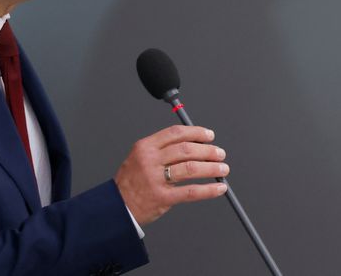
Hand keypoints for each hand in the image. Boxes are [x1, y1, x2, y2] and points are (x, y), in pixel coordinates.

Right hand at [114, 125, 229, 225]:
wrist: (117, 207)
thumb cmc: (131, 182)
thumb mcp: (140, 157)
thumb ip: (162, 149)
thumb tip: (194, 144)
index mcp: (145, 146)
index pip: (175, 133)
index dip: (196, 132)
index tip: (209, 135)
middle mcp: (150, 160)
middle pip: (186, 149)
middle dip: (208, 150)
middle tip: (219, 153)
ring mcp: (155, 179)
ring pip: (191, 168)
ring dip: (211, 168)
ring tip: (222, 169)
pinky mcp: (162, 198)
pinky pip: (190, 192)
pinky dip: (208, 190)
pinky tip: (219, 188)